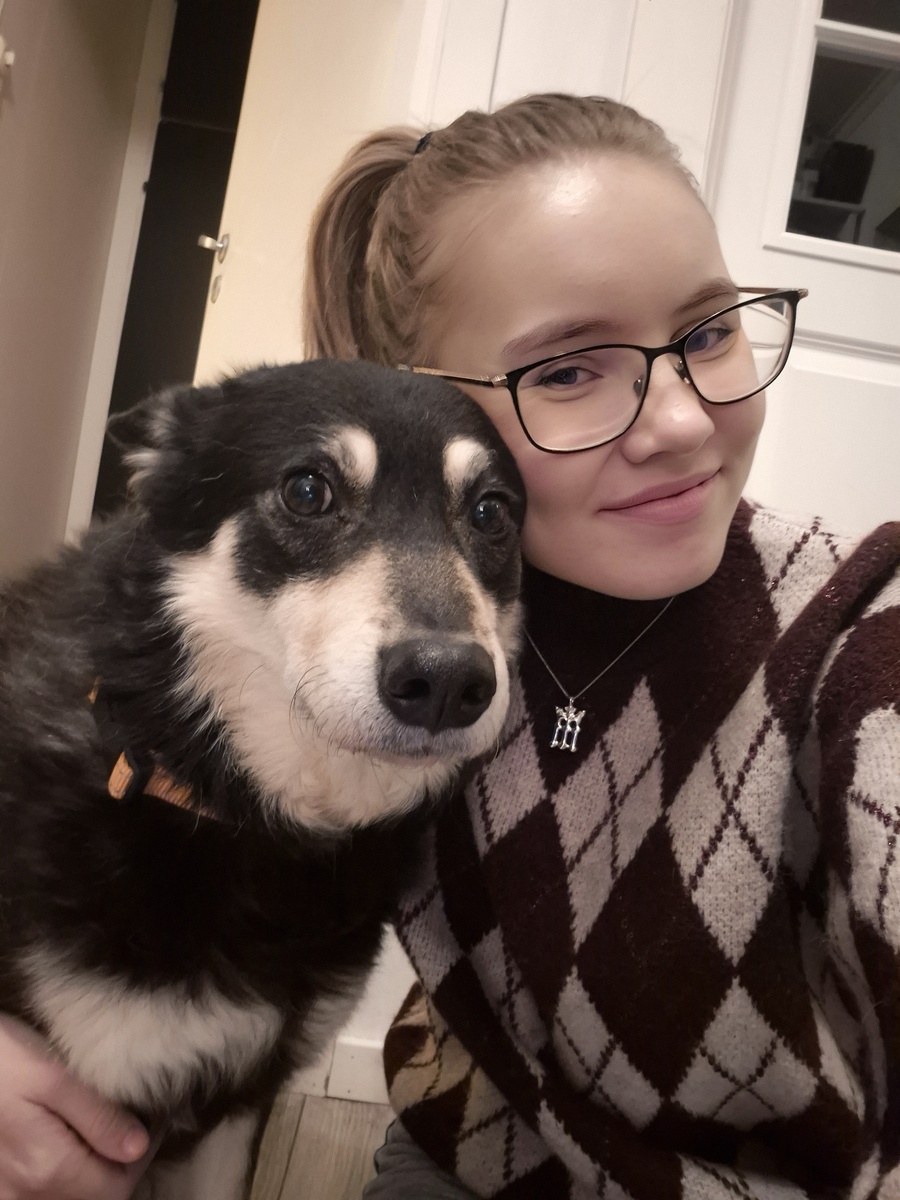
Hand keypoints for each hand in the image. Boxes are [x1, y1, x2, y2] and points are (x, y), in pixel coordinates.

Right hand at [0, 1014, 153, 1198]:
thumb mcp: (51, 1075)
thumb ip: (96, 1116)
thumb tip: (138, 1148)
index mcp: (48, 1168)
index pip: (117, 1188)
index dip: (142, 1157)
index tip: (152, 1121)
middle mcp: (24, 1194)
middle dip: (119, 1168)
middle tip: (135, 1126)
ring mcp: (6, 1194)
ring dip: (92, 1176)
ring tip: (105, 1134)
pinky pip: (39, 1195)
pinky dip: (64, 1179)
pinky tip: (71, 1147)